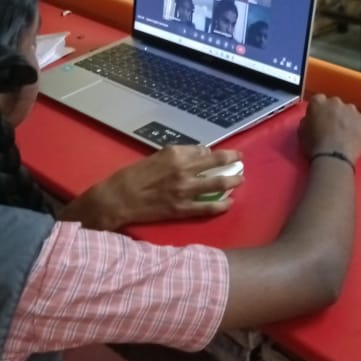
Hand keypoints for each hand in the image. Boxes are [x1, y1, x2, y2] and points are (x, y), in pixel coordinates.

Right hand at [72, 145, 244, 229]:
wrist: (119, 199)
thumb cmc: (133, 175)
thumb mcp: (155, 157)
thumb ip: (178, 155)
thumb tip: (199, 155)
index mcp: (175, 155)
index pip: (204, 151)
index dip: (216, 153)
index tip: (223, 154)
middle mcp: (183, 170)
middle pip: (216, 164)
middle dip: (232, 161)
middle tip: (240, 161)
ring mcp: (184, 191)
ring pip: (217, 185)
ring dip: (232, 181)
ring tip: (240, 180)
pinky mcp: (182, 209)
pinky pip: (207, 207)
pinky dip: (221, 205)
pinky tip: (229, 203)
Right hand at [299, 94, 360, 162]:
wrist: (333, 158)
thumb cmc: (314, 146)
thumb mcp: (301, 131)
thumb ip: (307, 119)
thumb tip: (312, 119)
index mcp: (318, 102)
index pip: (318, 100)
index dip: (319, 110)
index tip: (320, 119)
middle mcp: (335, 101)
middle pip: (335, 104)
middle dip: (334, 113)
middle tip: (332, 127)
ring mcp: (351, 110)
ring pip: (349, 111)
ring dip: (346, 119)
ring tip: (344, 133)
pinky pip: (360, 121)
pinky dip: (357, 127)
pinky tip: (353, 137)